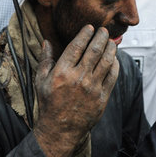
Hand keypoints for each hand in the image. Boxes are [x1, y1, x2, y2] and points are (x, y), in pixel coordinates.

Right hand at [34, 25, 119, 156]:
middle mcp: (78, 78)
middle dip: (101, 37)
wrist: (60, 129)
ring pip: (106, 62)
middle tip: (103, 30)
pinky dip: (115, 65)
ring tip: (111, 42)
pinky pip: (112, 76)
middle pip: (94, 50)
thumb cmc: (49, 104)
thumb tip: (46, 42)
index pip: (77, 46)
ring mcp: (92, 88)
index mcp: (62, 72)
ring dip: (110, 49)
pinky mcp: (102, 97)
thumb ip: (45, 60)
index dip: (85, 34)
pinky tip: (114, 59)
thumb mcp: (40, 81)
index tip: (90, 28)